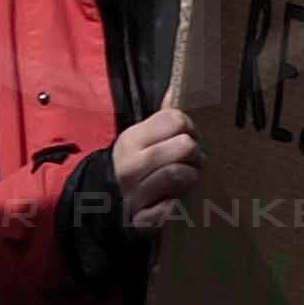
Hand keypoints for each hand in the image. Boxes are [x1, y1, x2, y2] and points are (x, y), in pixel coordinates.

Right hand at [108, 103, 197, 232]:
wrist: (108, 207)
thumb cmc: (137, 168)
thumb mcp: (143, 140)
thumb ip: (163, 116)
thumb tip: (178, 85)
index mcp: (131, 139)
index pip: (175, 119)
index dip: (189, 128)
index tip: (187, 138)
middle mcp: (130, 163)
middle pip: (185, 146)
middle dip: (195, 155)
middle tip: (192, 162)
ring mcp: (135, 192)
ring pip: (182, 175)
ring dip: (192, 178)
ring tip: (188, 179)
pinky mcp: (142, 219)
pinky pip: (172, 208)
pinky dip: (178, 205)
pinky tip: (176, 202)